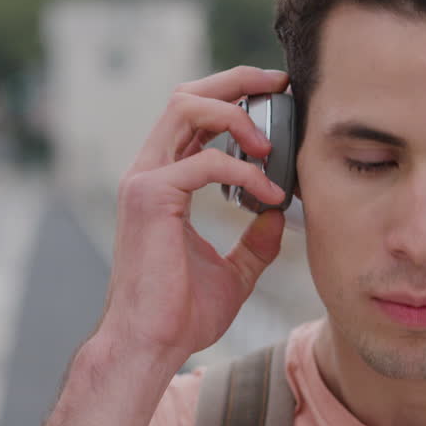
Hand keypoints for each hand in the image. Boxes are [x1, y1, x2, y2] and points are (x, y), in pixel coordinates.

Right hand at [94, 66, 290, 363]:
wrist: (151, 344)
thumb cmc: (181, 314)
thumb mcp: (233, 273)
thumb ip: (254, 242)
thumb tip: (279, 217)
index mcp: (164, 182)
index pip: (193, 116)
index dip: (234, 96)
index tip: (276, 97)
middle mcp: (149, 172)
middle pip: (187, 95)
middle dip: (237, 81)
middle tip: (281, 86)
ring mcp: (144, 181)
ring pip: (186, 108)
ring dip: (236, 114)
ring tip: (272, 144)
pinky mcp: (150, 198)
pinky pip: (205, 162)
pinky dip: (245, 172)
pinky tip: (269, 195)